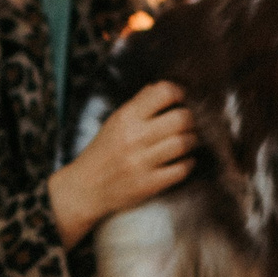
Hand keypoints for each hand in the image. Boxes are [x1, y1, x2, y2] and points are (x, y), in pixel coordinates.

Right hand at [49, 81, 196, 247]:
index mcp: (126, 117)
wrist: (85, 188)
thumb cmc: (103, 152)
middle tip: (188, 123)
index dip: (178, 93)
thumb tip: (162, 87)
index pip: (163, 92)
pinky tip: (184, 159)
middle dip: (191, 119)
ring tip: (188, 140)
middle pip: (182, 118)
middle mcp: (134, 137)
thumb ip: (139, 103)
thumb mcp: (115, 121)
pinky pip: (182, 169)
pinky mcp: (149, 184)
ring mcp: (142, 162)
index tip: (180, 99)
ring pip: (184, 143)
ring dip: (192, 140)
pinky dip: (189, 162)